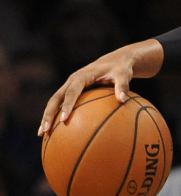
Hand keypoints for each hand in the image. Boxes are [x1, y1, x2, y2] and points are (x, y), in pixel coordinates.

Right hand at [38, 39, 162, 134]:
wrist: (115, 61)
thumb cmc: (120, 69)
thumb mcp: (123, 75)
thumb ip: (122, 86)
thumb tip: (122, 100)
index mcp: (82, 76)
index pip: (71, 92)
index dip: (67, 105)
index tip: (63, 120)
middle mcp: (72, 81)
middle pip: (56, 98)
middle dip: (49, 114)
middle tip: (45, 130)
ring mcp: (70, 86)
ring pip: (54, 102)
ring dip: (47, 116)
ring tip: (43, 134)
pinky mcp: (72, 91)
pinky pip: (61, 104)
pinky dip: (56, 115)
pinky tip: (55, 131)